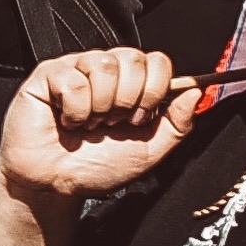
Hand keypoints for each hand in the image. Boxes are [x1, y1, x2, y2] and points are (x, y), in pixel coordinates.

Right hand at [0, 47, 194, 203]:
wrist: (56, 185)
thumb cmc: (95, 167)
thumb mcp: (148, 151)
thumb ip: (177, 125)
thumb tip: (197, 93)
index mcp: (130, 84)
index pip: (157, 62)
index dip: (154, 91)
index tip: (140, 119)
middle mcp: (105, 71)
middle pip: (134, 59)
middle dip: (128, 100)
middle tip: (113, 123)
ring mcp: (75, 69)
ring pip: (104, 65)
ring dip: (100, 106)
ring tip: (90, 124)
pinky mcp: (48, 75)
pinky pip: (73, 80)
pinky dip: (75, 110)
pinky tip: (69, 120)